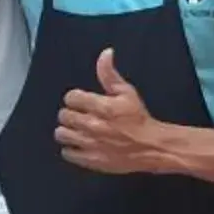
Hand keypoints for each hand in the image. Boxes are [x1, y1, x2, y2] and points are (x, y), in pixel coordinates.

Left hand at [55, 48, 171, 175]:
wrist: (151, 146)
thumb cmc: (139, 118)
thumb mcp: (127, 92)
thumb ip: (110, 74)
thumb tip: (105, 53)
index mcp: (102, 106)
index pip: (71, 97)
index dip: (75, 98)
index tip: (81, 101)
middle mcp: (93, 125)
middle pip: (63, 115)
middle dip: (71, 113)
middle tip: (80, 116)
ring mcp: (90, 144)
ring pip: (61, 134)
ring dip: (67, 130)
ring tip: (77, 129)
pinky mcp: (90, 160)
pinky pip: (67, 153)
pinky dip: (71, 148)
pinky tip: (80, 144)